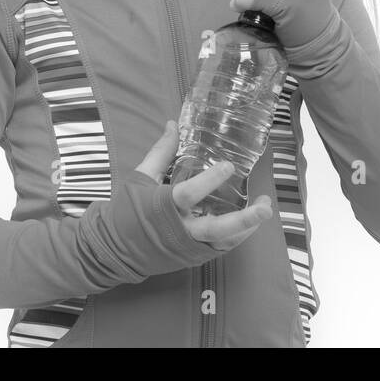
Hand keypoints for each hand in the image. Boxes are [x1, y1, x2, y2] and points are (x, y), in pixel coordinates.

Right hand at [135, 120, 273, 252]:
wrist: (113, 251)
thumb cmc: (126, 211)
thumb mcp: (140, 177)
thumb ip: (161, 152)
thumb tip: (173, 123)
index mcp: (164, 208)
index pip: (189, 194)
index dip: (209, 180)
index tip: (229, 166)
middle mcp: (179, 230)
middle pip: (216, 228)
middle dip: (243, 219)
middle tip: (265, 207)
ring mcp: (187, 246)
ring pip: (222, 241)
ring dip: (246, 227)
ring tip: (265, 210)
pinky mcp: (192, 257)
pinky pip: (219, 248)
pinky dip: (236, 236)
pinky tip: (249, 222)